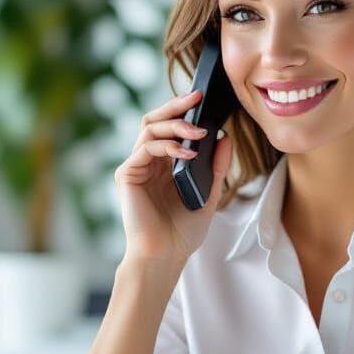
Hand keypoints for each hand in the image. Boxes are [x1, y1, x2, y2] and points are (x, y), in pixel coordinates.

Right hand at [115, 89, 232, 264]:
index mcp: (163, 165)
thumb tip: (225, 137)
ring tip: (199, 132)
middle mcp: (146, 162)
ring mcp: (135, 167)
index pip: (168, 127)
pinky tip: (187, 153)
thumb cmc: (182, 233)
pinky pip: (146, 148)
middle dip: (175, 105)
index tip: (203, 98)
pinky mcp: (127, 175)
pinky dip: (168, 146)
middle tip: (197, 96)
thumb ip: (215, 167)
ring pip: (150, 128)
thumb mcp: (208, 195)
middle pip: (155, 119)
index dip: (182, 110)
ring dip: (176, 124)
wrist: (165, 257)